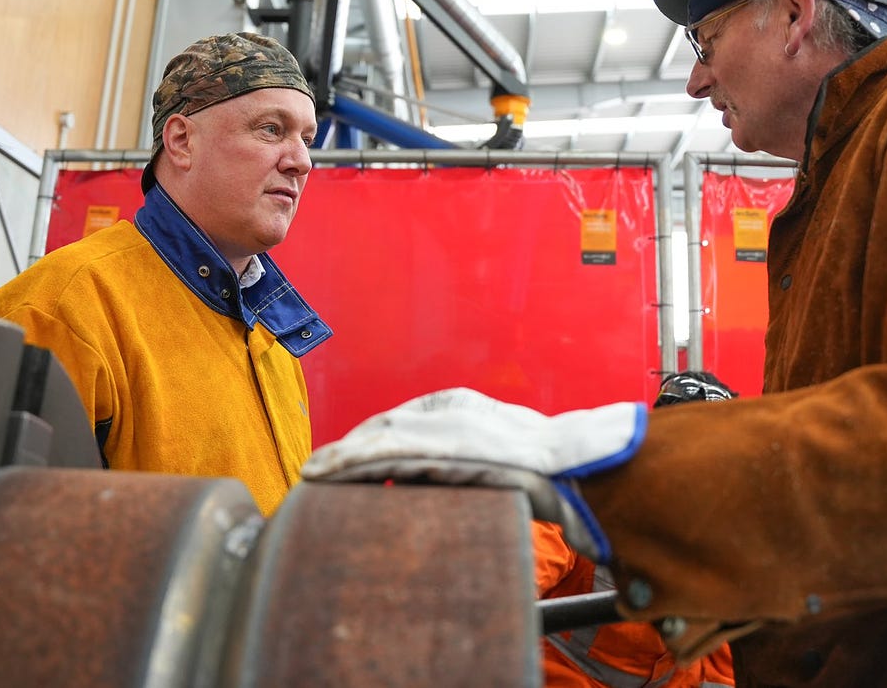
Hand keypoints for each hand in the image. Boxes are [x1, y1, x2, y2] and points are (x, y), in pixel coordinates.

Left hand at [302, 388, 645, 561]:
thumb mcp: (495, 451)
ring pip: (378, 438)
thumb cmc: (542, 466)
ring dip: (340, 457)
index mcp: (459, 404)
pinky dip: (355, 462)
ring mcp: (444, 426)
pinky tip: (332, 473)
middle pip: (382, 426)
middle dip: (346, 449)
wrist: (573, 465)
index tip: (343, 460)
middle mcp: (448, 409)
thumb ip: (461, 459)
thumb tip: (430, 481)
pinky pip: (389, 454)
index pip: (400, 421)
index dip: (367, 440)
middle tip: (316, 471)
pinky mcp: (443, 447)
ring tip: (313, 474)